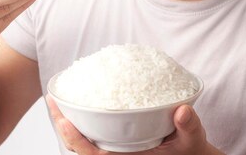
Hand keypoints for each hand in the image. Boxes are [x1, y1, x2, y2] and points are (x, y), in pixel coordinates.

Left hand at [46, 95, 222, 154]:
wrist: (191, 153)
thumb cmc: (189, 149)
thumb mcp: (193, 140)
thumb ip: (189, 126)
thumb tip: (182, 111)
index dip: (76, 141)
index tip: (64, 122)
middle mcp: (119, 154)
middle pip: (81, 147)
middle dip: (63, 126)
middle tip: (53, 101)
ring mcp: (118, 146)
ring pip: (85, 139)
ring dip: (68, 121)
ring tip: (57, 97)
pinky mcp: (121, 136)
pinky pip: (95, 130)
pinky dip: (84, 117)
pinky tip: (78, 99)